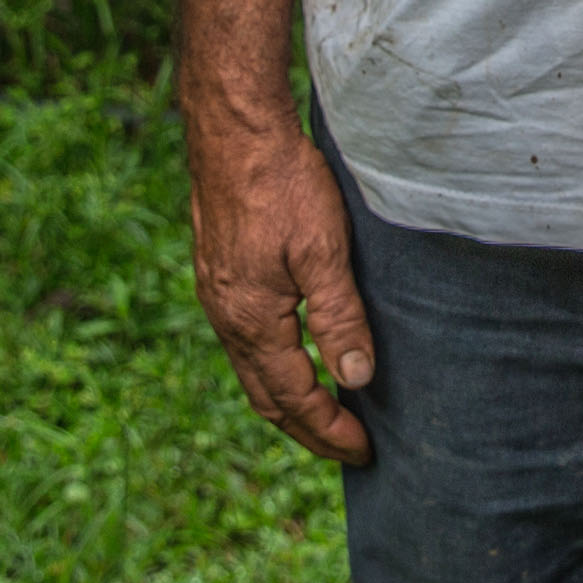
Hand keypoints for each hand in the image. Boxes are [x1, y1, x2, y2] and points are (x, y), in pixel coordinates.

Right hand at [185, 127, 376, 462]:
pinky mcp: (219, 274)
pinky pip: (244, 342)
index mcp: (253, 321)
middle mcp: (227, 317)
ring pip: (252, 371)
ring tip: (324, 415)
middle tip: (347, 448)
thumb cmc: (281, 184)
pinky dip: (271, 367)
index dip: (330, 430)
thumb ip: (340, 318)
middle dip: (307, 429)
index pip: (295, 398)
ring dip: (287, 400)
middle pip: (266, 397)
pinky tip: (292, 357)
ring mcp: (218, 296)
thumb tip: (356, 380)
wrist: (234, 132)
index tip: (364, 451)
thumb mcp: (323, 251)